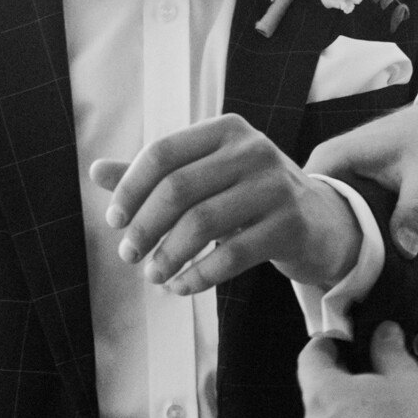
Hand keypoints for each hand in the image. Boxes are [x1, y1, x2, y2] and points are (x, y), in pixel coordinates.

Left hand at [93, 114, 362, 295]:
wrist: (321, 221)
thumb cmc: (250, 197)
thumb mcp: (207, 177)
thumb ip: (156, 174)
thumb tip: (96, 171)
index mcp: (226, 130)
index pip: (163, 153)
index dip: (131, 188)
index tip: (115, 221)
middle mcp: (253, 150)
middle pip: (179, 188)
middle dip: (144, 226)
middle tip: (129, 254)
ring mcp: (275, 187)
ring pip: (203, 223)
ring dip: (168, 255)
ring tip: (154, 276)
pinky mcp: (289, 226)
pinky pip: (232, 255)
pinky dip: (199, 276)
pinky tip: (183, 287)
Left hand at [296, 321, 417, 417]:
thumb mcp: (408, 378)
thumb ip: (388, 352)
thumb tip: (383, 334)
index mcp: (324, 398)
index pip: (309, 360)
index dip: (326, 344)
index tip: (342, 338)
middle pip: (320, 393)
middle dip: (344, 378)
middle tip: (374, 369)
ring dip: (352, 410)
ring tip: (389, 404)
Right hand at [304, 86, 417, 255]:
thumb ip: (415, 209)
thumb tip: (405, 249)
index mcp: (332, 158)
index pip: (299, 203)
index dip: (307, 235)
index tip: (325, 266)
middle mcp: (327, 168)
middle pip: (310, 215)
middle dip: (324, 245)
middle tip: (341, 276)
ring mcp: (338, 179)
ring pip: (327, 219)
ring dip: (339, 243)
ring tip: (349, 272)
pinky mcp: (351, 189)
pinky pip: (342, 217)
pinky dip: (352, 235)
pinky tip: (361, 258)